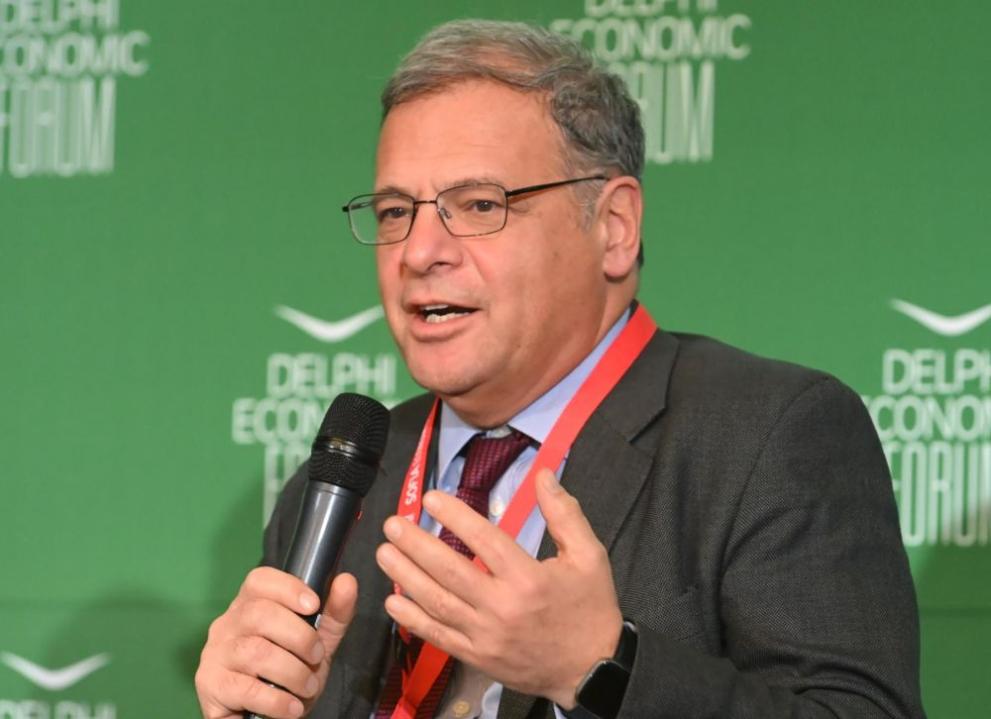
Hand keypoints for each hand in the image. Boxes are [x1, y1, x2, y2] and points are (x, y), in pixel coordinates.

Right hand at [194, 567, 357, 718]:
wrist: (266, 715)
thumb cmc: (289, 671)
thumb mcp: (317, 640)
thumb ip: (333, 614)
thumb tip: (347, 580)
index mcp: (250, 604)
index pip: (260, 580)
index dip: (288, 587)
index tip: (314, 605)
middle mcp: (227, 623)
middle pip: (259, 614)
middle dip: (298, 636)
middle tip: (316, 656)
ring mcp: (215, 654)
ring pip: (255, 652)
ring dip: (292, 672)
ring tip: (308, 686)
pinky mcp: (211, 686)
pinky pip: (245, 689)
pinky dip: (277, 700)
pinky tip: (292, 707)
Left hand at [375, 469, 622, 708]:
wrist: (591, 671)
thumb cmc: (590, 609)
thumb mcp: (590, 556)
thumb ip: (565, 514)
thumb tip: (544, 475)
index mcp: (529, 579)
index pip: (484, 541)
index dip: (455, 517)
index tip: (431, 498)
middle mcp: (503, 607)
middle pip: (450, 572)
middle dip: (416, 545)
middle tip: (393, 524)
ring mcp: (486, 635)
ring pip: (438, 603)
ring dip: (407, 576)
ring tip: (384, 552)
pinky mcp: (477, 657)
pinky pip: (438, 636)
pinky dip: (412, 619)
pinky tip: (393, 600)